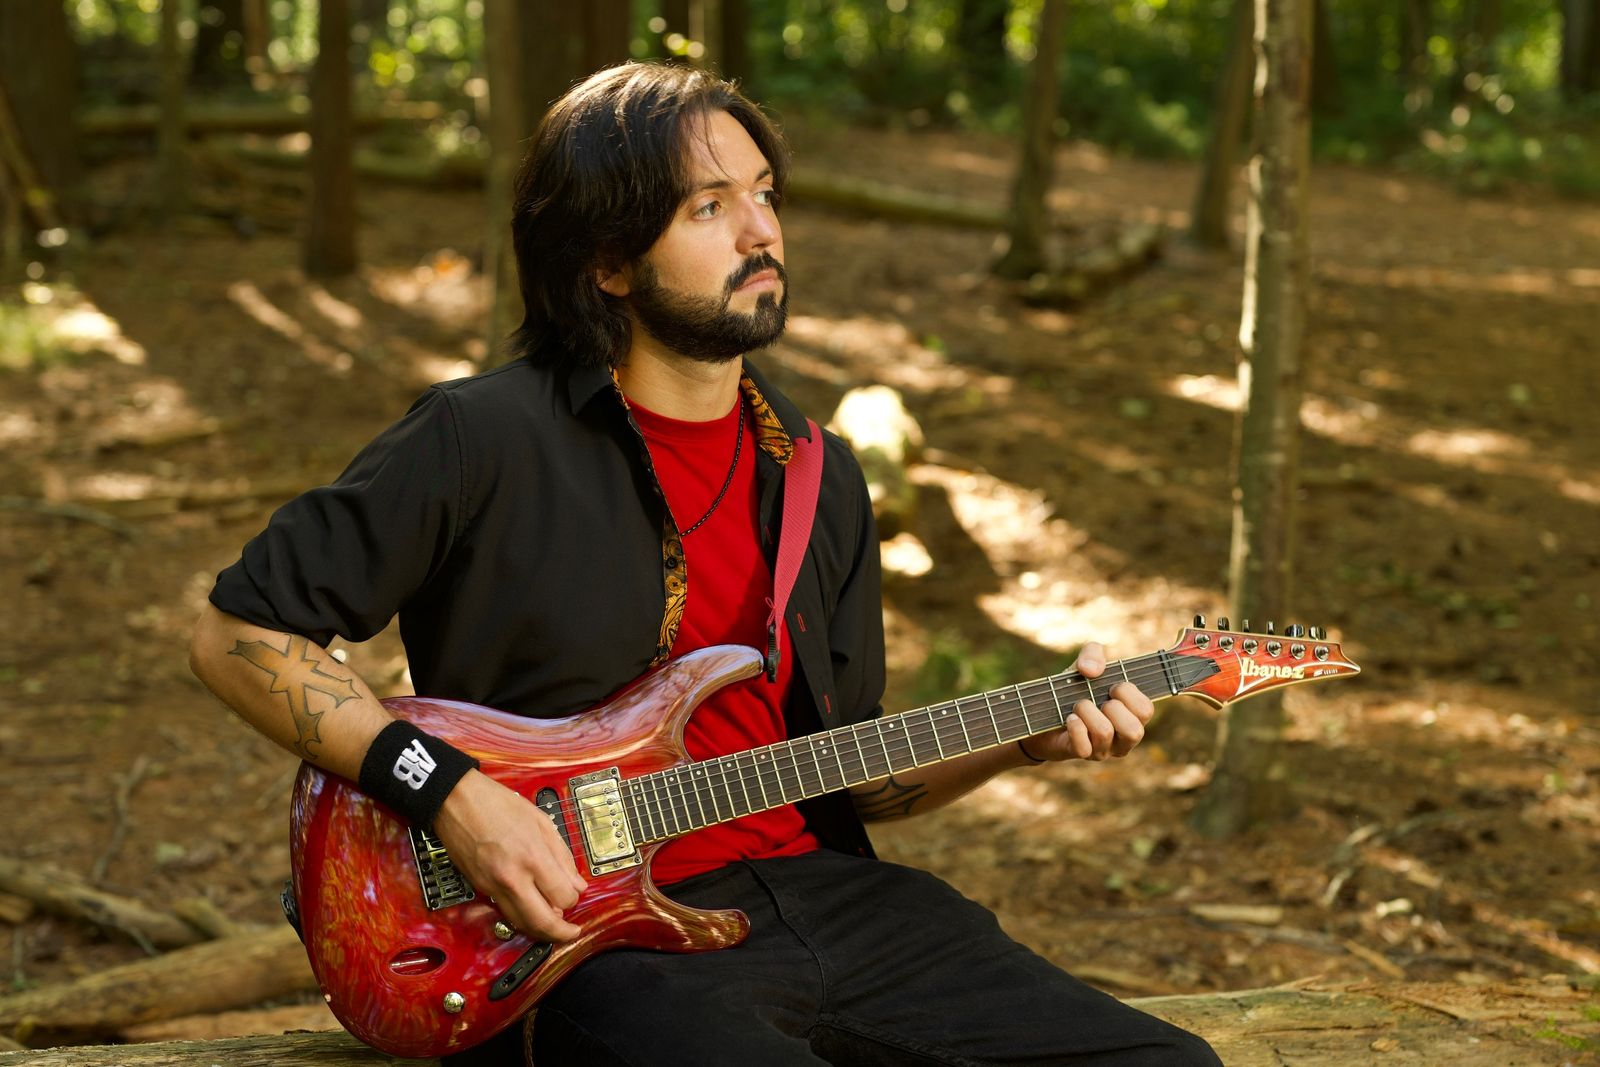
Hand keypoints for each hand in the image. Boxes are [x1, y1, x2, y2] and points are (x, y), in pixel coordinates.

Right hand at [431, 770, 587, 941]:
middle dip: (561, 933)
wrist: (456, 801)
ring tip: (553, 924)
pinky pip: (505, 912)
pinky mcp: (481, 888)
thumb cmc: (496, 804)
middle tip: (571, 933)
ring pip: (521, 924)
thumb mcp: (541, 821)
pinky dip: (521, 917)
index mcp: (533, 857)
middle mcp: (513, 878)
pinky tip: (530, 909)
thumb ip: (562, 856)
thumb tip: (577, 883)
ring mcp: (493, 886)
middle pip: (542, 922)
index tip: (576, 893)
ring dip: (540, 930)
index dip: (574, 898)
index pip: (563, 897)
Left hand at [1022, 642, 1153, 762]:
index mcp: (1133, 716)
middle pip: (1134, 731)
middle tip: (1098, 700)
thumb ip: (1092, 653)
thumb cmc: (1074, 689)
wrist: (1044, 711)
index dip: (1128, 693)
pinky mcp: (1082, 754)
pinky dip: (1075, 727)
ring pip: (1105, 733)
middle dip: (1112, 708)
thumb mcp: (1084, 665)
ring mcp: (1104, 750)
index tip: (1112, 686)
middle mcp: (1123, 738)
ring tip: (1078, 706)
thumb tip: (1091, 670)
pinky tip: (1070, 718)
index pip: (1146, 710)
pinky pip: (1083, 747)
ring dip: (1087, 711)